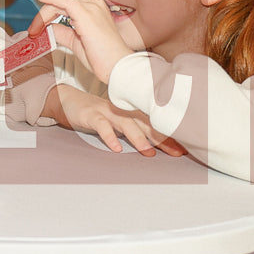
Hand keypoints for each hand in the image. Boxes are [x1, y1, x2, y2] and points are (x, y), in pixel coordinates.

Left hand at [29, 0, 134, 82]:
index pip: (66, 6)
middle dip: (44, 15)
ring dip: (44, 14)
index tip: (38, 26)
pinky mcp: (86, 14)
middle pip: (61, 3)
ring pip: (60, 2)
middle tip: (33, 30)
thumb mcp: (77, 43)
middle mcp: (94, 6)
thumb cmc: (103, 58)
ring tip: (34, 28)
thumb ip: (63, 33)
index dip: (49, 14)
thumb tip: (49, 28)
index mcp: (94, 11)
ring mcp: (91, 8)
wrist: (117, 67)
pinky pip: (64, 1)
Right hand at [49, 85, 185, 156]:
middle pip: (145, 124)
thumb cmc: (96, 114)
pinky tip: (116, 148)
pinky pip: (101, 125)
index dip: (169, 136)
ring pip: (126, 123)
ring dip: (138, 138)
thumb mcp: (117, 121)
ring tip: (149, 152)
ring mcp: (107, 111)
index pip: (154, 124)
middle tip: (177, 153)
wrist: (68, 100)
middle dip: (162, 138)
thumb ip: (133, 129)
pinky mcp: (91, 115)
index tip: (184, 149)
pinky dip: (109, 136)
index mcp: (130, 112)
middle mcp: (122, 110)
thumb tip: (155, 145)